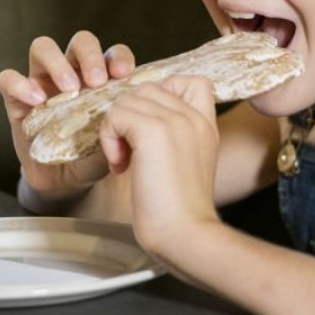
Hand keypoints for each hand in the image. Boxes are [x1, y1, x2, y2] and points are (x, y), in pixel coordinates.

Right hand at [0, 31, 134, 198]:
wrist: (66, 182)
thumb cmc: (94, 154)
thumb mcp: (115, 138)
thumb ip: (126, 122)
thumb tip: (143, 110)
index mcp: (101, 76)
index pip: (112, 52)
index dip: (119, 57)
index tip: (125, 75)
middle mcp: (72, 71)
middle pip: (79, 41)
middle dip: (89, 56)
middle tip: (97, 81)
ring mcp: (42, 82)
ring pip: (42, 47)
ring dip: (57, 63)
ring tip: (69, 89)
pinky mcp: (17, 99)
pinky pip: (9, 79)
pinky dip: (21, 84)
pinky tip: (37, 101)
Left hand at [98, 75, 221, 259]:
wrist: (185, 234)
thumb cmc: (180, 211)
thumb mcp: (189, 162)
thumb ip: (176, 136)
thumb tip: (139, 121)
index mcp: (205, 123)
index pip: (190, 81)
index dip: (164, 95)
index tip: (151, 130)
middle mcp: (192, 116)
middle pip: (147, 88)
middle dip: (130, 117)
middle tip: (131, 153)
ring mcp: (174, 120)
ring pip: (127, 100)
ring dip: (116, 129)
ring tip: (125, 162)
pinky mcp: (152, 131)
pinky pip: (115, 115)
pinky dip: (109, 139)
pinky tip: (120, 167)